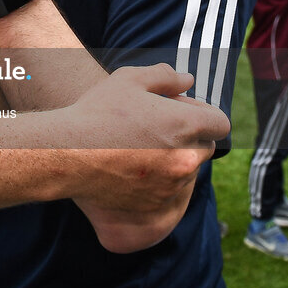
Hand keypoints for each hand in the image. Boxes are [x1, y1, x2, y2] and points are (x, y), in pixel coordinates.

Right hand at [58, 64, 227, 251]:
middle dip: (189, 137)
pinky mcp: (157, 210)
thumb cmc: (98, 112)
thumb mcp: (129, 80)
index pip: (220, 123)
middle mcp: (186, 160)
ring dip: (174, 160)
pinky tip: (134, 170)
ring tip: (139, 149)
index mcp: (185, 126)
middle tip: (156, 128)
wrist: (67, 155)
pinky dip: (160, 183)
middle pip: (204, 148)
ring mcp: (172, 188)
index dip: (203, 115)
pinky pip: (171, 195)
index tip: (182, 112)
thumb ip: (165, 76)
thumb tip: (188, 80)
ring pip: (186, 172)